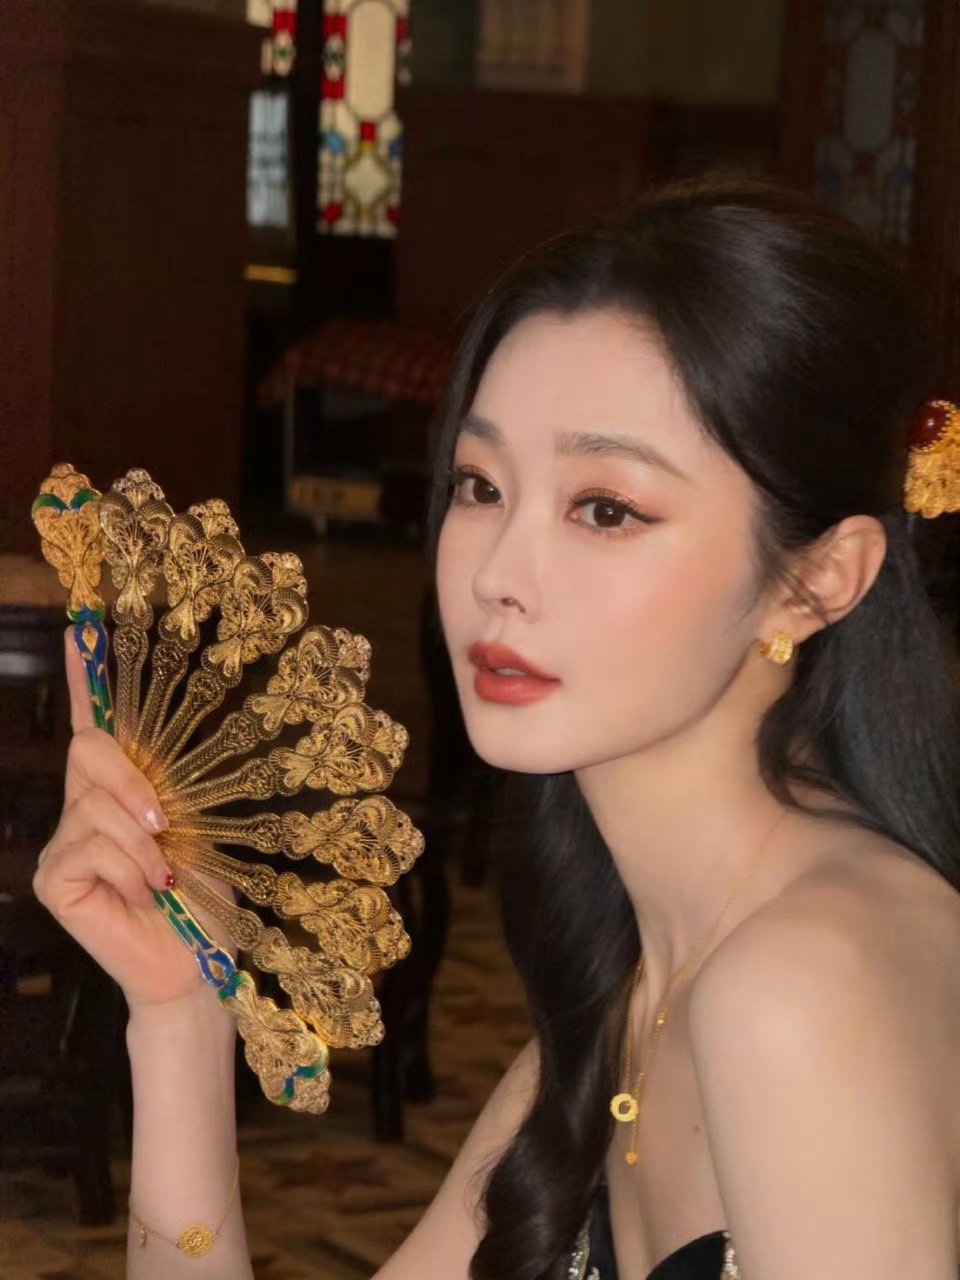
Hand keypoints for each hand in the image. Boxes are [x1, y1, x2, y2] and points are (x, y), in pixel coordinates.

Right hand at [32, 629, 236, 1016]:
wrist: (196, 962)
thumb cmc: (202, 897)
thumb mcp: (195, 832)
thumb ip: (166, 793)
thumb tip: (154, 772)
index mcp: (122, 789)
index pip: (97, 724)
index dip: (87, 676)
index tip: (81, 626)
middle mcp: (84, 807)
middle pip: (89, 750)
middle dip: (131, 781)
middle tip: (164, 823)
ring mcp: (64, 843)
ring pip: (94, 805)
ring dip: (142, 843)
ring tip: (165, 878)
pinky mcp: (53, 877)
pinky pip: (86, 847)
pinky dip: (126, 869)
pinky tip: (141, 895)